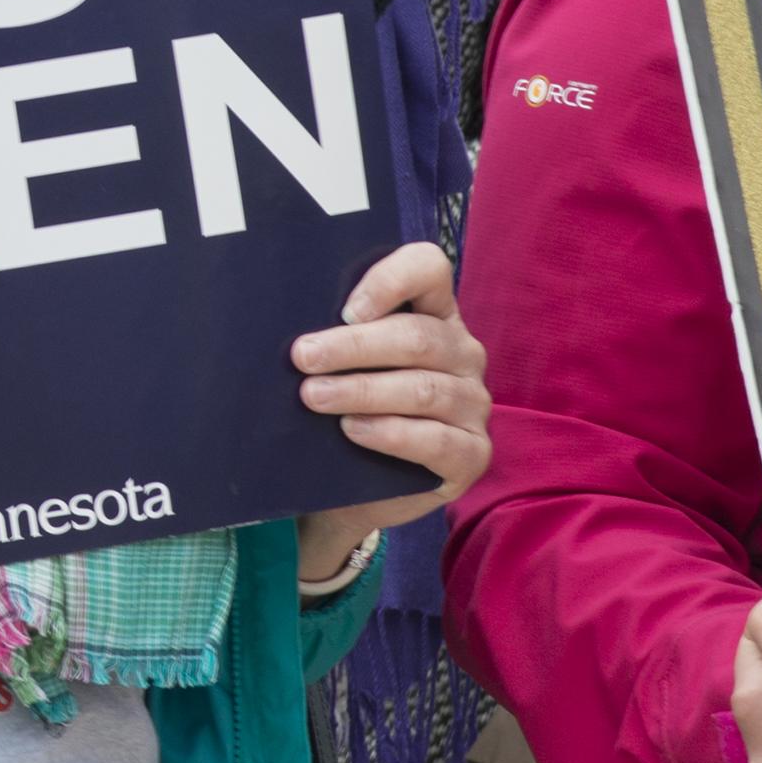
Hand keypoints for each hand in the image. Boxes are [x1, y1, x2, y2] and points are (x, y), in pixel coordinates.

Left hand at [292, 236, 491, 581]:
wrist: (357, 493)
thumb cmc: (346, 413)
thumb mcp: (340, 369)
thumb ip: (333, 339)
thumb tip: (288, 324)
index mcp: (435, 315)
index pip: (428, 269)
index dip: (390, 281)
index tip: (344, 310)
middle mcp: (462, 354)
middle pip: (418, 336)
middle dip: (354, 347)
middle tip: (303, 358)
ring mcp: (473, 405)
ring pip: (424, 389)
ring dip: (362, 390)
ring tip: (315, 396)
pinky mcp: (473, 454)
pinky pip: (437, 440)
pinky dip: (391, 434)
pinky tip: (354, 431)